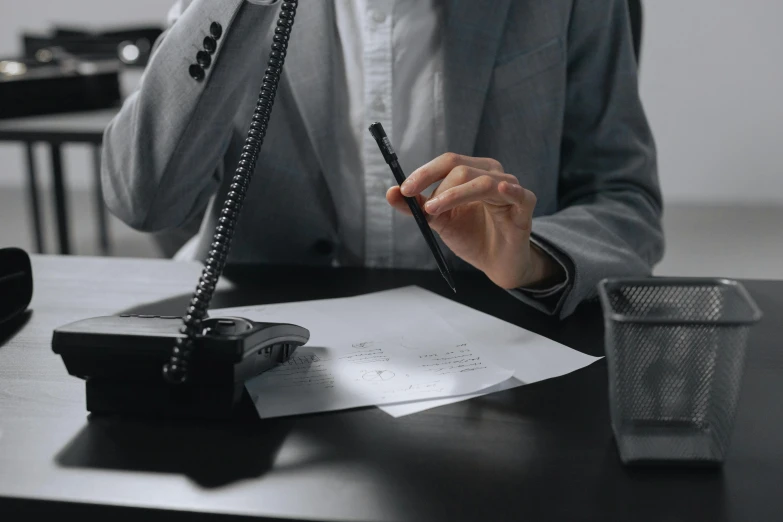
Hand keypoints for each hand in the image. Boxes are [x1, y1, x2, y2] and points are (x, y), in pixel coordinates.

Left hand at [386, 153, 562, 288]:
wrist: (496, 263)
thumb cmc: (472, 237)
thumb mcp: (440, 221)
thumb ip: (417, 207)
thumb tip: (390, 192)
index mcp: (474, 172)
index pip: (449, 161)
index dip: (425, 173)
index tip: (404, 189)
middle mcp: (493, 174)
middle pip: (462, 169)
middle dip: (438, 187)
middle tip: (424, 207)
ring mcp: (511, 189)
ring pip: (482, 182)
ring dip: (455, 195)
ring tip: (437, 210)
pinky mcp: (525, 207)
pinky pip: (519, 194)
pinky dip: (510, 190)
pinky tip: (501, 189)